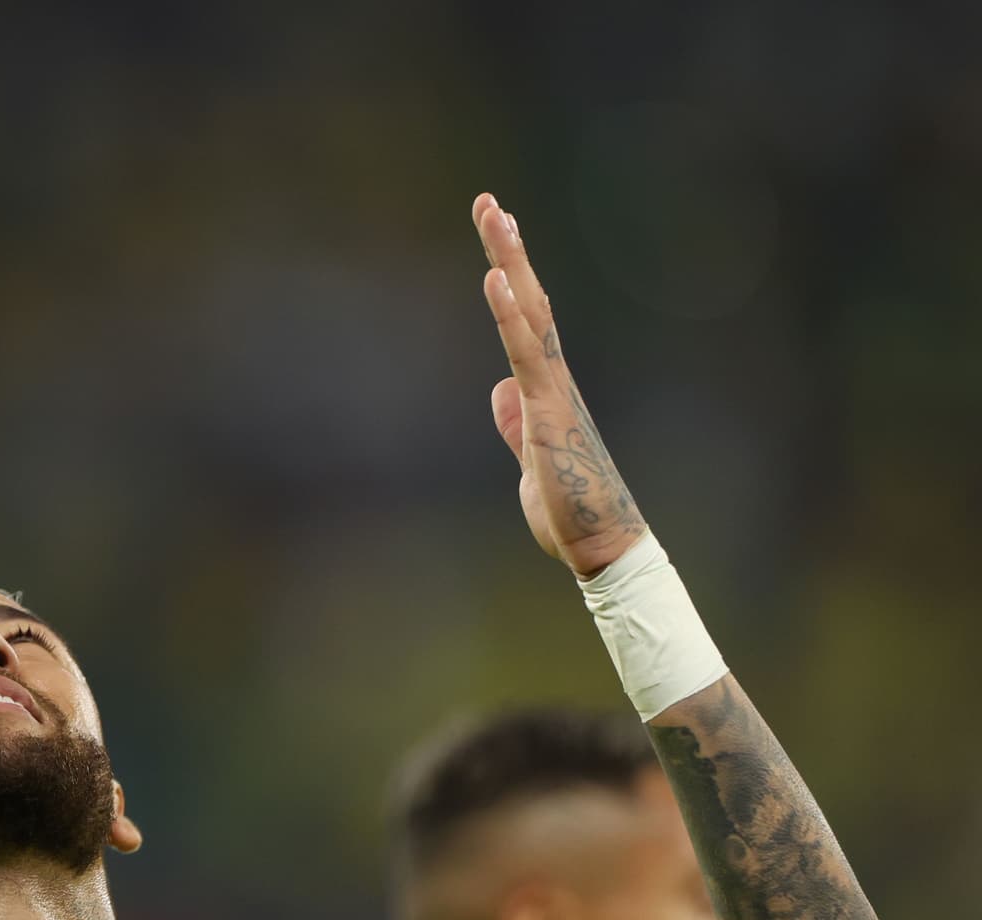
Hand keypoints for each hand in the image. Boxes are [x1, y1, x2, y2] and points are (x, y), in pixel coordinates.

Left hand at [471, 194, 644, 577]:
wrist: (602, 544)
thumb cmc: (572, 508)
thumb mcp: (530, 461)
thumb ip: (516, 425)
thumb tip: (501, 393)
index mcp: (546, 388)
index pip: (526, 321)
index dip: (511, 277)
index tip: (498, 236)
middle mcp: (554, 378)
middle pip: (530, 300)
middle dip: (509, 250)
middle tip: (489, 203)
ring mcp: (553, 389)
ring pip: (530, 312)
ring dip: (510, 262)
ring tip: (494, 215)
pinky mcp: (549, 408)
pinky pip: (528, 351)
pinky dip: (511, 313)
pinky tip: (496, 277)